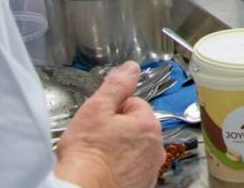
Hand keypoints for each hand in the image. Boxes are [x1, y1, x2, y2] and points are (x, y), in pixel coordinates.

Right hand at [54, 62, 163, 187]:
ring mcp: (150, 169)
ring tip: (100, 157)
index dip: (113, 109)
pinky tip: (105, 171)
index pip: (134, 104)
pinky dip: (121, 169)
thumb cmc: (87, 153)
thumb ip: (116, 86)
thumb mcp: (97, 109)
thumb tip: (131, 68)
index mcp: (148, 124)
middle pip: (137, 127)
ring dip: (121, 150)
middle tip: (96, 139)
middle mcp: (156, 148)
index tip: (99, 121)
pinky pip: (133, 170)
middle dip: (119, 130)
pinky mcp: (142, 186)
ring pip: (136, 150)